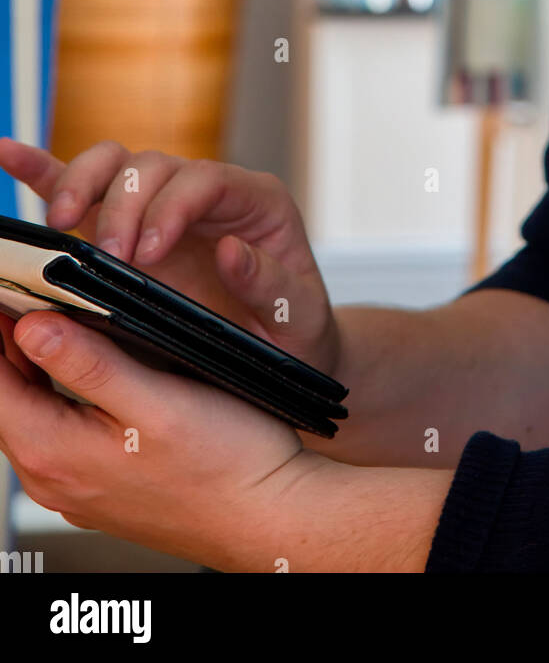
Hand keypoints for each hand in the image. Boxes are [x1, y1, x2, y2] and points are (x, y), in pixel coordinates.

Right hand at [0, 137, 339, 376]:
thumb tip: (230, 252)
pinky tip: (7, 154)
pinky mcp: (125, 223)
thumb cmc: (294, 330)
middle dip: (123, 205)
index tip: (147, 253)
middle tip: (108, 258)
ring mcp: (161, 202)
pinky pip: (81, 184)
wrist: (280, 347)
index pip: (204, 178)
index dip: (170, 206)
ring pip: (114, 164)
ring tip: (61, 226)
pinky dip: (43, 170)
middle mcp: (205, 190)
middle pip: (152, 166)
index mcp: (254, 200)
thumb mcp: (299, 317)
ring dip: (82, 185)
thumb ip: (272, 285)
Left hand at [0, 308, 328, 570]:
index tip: (4, 288)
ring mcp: (77, 485)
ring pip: (31, 413)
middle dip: (10, 343)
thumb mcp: (157, 401)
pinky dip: (56, 392)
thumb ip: (89, 364)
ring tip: (50, 316)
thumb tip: (33, 327)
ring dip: (33, 366)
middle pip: (7, 397)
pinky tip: (83, 365)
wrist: (268, 515)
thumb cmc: (226, 465)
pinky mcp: (101, 485)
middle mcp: (55, 476)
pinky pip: (58, 430)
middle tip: (25, 291)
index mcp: (56, 452)